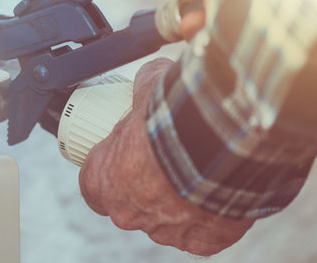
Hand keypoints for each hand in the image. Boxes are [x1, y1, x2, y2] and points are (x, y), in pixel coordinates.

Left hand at [78, 58, 254, 255]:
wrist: (222, 138)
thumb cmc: (175, 115)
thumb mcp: (148, 87)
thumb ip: (141, 88)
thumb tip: (148, 76)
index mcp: (102, 180)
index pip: (94, 185)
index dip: (110, 172)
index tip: (126, 158)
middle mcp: (127, 212)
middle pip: (131, 204)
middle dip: (147, 186)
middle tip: (169, 161)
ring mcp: (164, 230)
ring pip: (167, 220)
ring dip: (179, 201)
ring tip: (199, 173)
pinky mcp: (202, 241)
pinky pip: (202, 233)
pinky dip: (211, 218)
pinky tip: (218, 195)